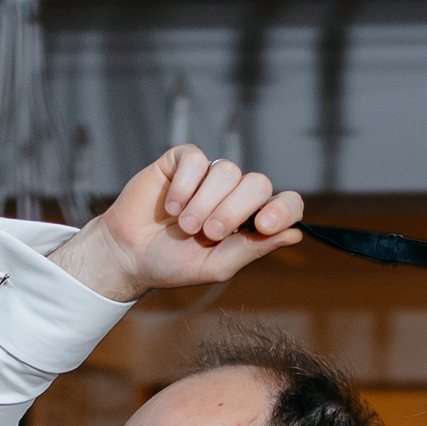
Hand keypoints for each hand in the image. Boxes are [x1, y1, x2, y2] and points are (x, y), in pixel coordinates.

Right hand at [54, 146, 304, 302]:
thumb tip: (296, 234)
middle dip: (234, 211)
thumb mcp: (218, 266)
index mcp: (251, 220)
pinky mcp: (182, 161)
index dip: (283, 209)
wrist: (130, 255)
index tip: (264, 225)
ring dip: (204, 203)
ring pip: (227, 171)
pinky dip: (185, 186)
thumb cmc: (174, 263)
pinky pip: (196, 160)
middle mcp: (235, 194)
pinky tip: (170, 206)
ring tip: (185, 226)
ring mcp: (209, 174)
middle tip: (208, 234)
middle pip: (257, 183)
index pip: (286, 203)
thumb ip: (254, 248)